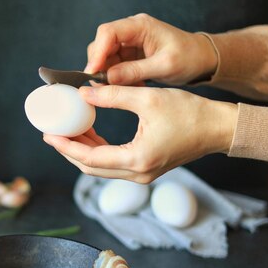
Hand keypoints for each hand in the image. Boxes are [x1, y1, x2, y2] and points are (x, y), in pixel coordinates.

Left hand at [42, 85, 236, 182]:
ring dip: (83, 151)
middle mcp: (138, 174)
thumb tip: (83, 93)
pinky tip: (90, 133)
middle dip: (69, 150)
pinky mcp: (146, 169)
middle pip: (91, 168)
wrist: (218, 128)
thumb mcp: (148, 99)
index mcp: (138, 159)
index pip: (90, 159)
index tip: (49, 135)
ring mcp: (143, 175)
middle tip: (53, 133)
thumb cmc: (190, 113)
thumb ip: (113, 95)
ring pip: (101, 168)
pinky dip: (99, 151)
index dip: (66, 147)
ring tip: (68, 130)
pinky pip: (113, 164)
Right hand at [86, 13, 217, 85]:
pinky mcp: (129, 55)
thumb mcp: (164, 66)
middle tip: (103, 85)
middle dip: (99, 65)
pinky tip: (129, 86)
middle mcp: (131, 31)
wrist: (200, 60)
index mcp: (140, 26)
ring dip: (107, 74)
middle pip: (101, 44)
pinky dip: (116, 78)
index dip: (97, 52)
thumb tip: (108, 77)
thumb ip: (135, 71)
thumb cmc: (189, 57)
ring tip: (122, 88)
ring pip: (104, 57)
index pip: (108, 33)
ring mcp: (129, 43)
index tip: (92, 72)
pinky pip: (113, 66)